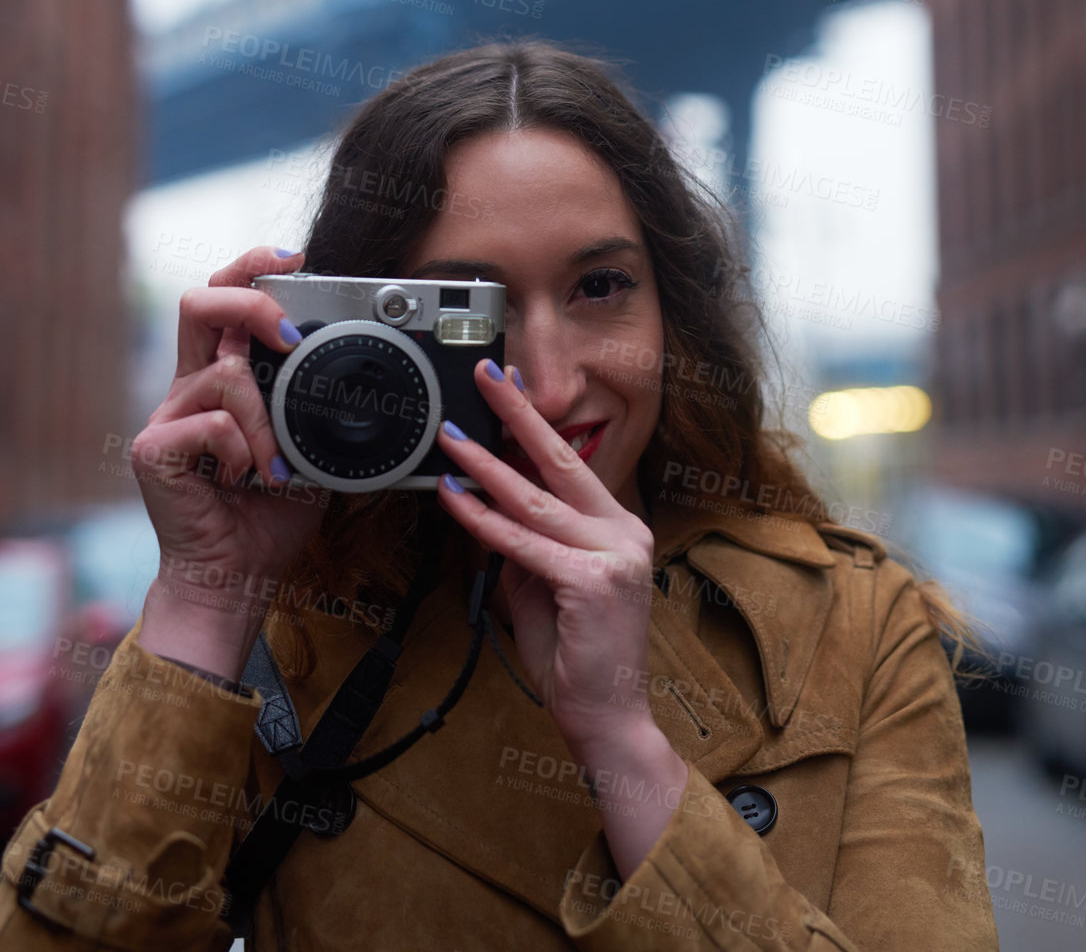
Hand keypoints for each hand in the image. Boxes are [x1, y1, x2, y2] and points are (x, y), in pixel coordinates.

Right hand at [134, 246, 329, 676]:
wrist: (235, 577)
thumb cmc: (270, 514)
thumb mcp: (311, 448)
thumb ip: (319, 407)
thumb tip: (370, 373)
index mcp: (223, 376)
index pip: (226, 298)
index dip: (252, 266)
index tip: (295, 257)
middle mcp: (190, 386)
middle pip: (200, 302)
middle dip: (251, 302)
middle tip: (290, 334)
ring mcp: (167, 415)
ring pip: (223, 371)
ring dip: (265, 418)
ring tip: (276, 464)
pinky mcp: (154, 449)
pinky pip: (211, 424)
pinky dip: (244, 451)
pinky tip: (246, 479)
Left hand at [436, 360, 688, 878]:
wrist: (609, 720)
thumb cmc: (577, 658)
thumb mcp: (545, 589)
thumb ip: (525, 546)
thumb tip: (488, 506)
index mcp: (620, 528)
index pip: (570, 465)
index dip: (534, 425)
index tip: (508, 386)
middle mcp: (624, 532)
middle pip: (560, 460)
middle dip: (517, 413)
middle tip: (485, 375)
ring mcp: (613, 555)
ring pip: (533, 499)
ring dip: (484, 464)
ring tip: (450, 437)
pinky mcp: (591, 581)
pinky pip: (523, 543)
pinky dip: (484, 521)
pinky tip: (455, 500)